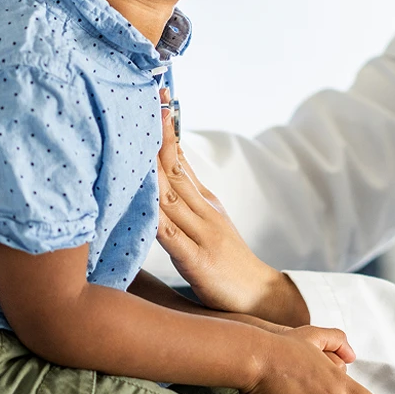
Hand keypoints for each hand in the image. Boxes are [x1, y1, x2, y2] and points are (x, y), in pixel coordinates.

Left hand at [155, 91, 306, 323]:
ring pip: (171, 195)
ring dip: (152, 167)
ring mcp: (202, 234)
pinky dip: (156, 218)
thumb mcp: (208, 220)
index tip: (155, 98)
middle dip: (158, 135)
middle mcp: (204, 209)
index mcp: (205, 199)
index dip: (166, 128)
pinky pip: (172, 237)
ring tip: (135, 141)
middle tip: (144, 101)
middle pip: (175, 167)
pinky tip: (142, 203)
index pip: (180, 156)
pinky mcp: (198, 261)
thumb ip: (186, 195)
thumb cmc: (226, 261)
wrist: (260, 295)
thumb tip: (165, 164)